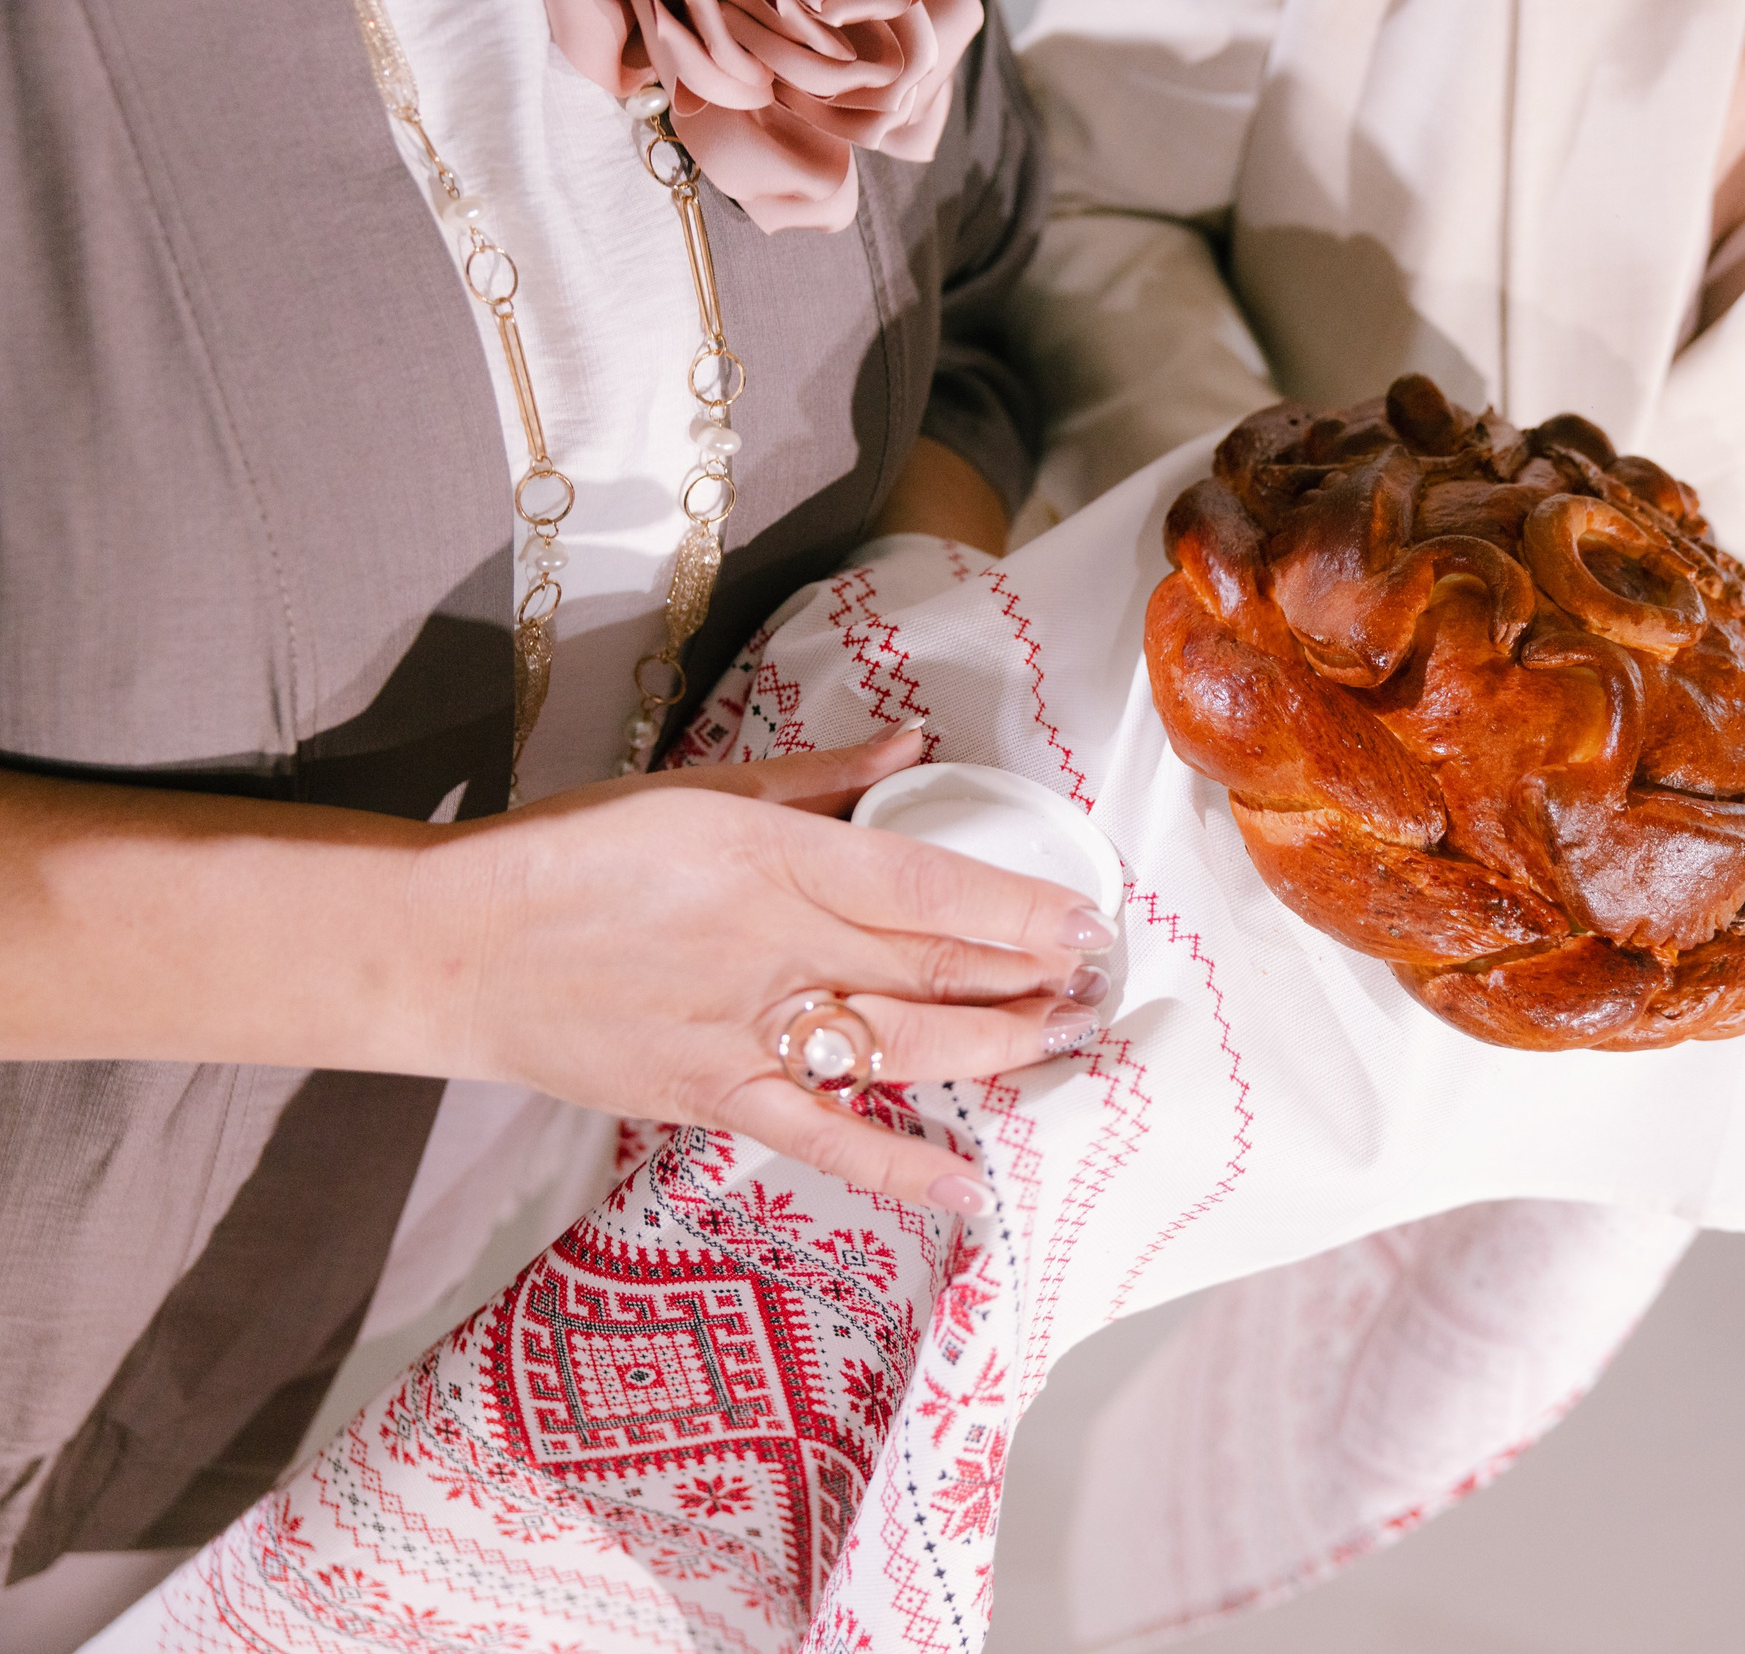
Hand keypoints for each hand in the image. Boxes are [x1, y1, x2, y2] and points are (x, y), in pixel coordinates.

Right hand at [409, 727, 1109, 1209]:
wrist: (455, 948)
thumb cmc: (573, 852)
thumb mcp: (697, 784)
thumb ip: (819, 774)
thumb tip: (915, 745)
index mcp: (772, 856)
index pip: (927, 883)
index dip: (1017, 907)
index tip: (1084, 918)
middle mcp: (773, 944)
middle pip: (930, 965)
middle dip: (1028, 976)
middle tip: (1097, 979)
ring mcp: (745, 1030)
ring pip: (899, 1048)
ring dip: (994, 1050)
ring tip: (1064, 1040)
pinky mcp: (713, 1097)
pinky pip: (822, 1140)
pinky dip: (896, 1170)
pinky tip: (969, 1190)